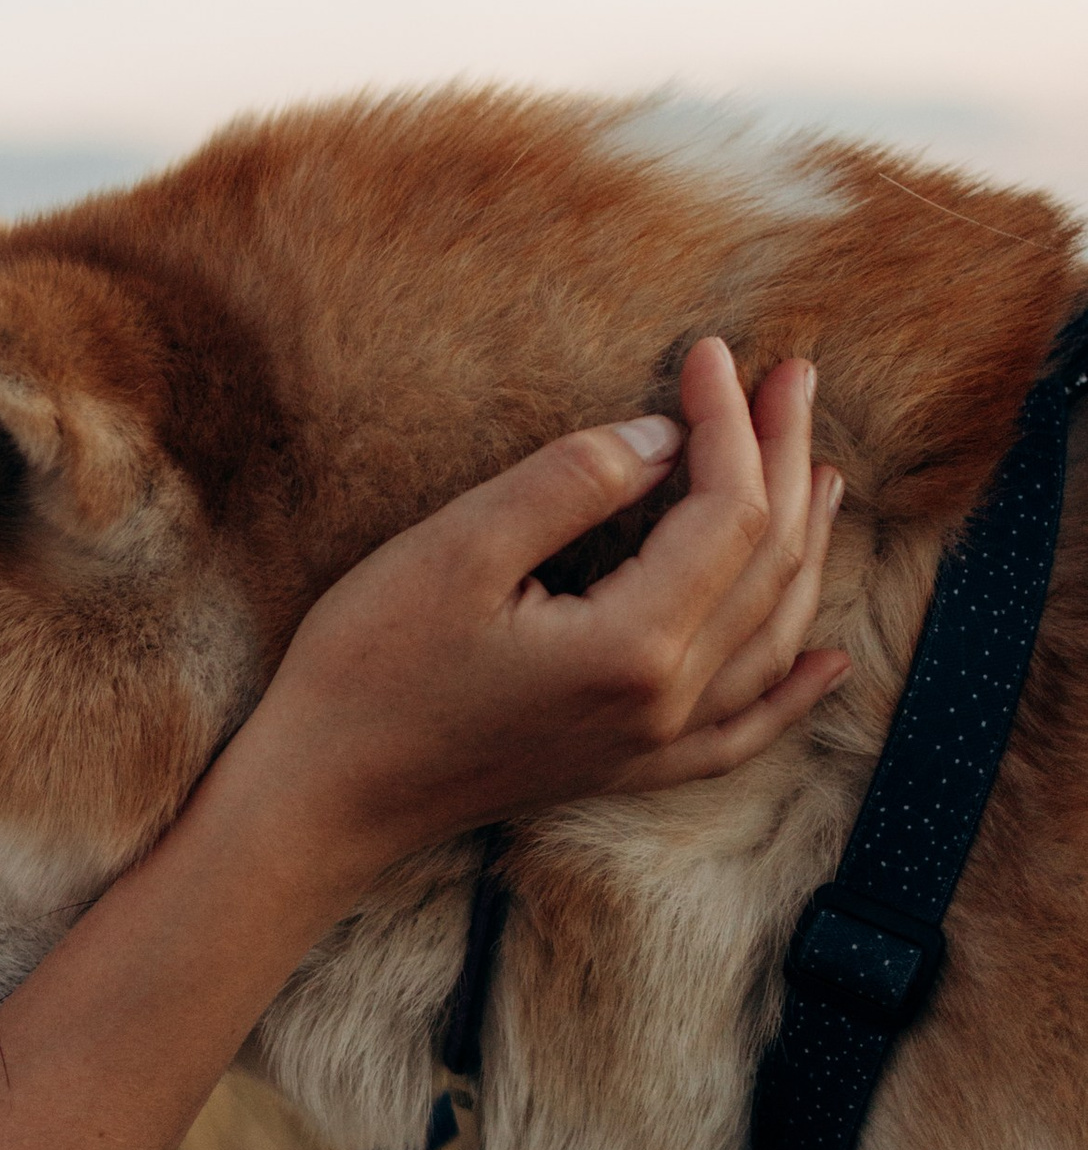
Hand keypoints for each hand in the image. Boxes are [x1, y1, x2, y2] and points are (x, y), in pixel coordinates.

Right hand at [250, 340, 844, 872]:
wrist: (321, 797)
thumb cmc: (369, 670)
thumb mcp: (458, 550)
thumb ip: (571, 483)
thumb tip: (662, 438)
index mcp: (632, 645)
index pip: (725, 511)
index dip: (727, 422)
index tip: (705, 351)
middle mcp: (664, 703)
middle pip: (767, 564)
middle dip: (784, 460)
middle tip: (791, 376)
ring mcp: (651, 745)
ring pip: (772, 636)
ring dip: (806, 547)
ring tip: (820, 473)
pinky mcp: (624, 769)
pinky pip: (743, 731)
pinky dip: (794, 692)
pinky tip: (829, 662)